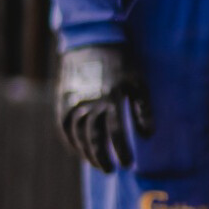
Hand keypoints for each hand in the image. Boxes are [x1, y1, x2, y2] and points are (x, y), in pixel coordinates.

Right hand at [56, 43, 153, 172]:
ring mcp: (73, 100)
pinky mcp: (62, 97)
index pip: (115, 133)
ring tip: (97, 163)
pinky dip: (69, 139)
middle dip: (102, 157)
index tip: (127, 164)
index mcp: (110, 98)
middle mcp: (89, 102)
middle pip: (93, 138)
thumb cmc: (121, 62)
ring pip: (77, 134)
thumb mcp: (138, 83)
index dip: (121, 150)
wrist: (92, 39)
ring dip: (86, 152)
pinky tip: (78, 149)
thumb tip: (146, 136)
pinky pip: (63, 124)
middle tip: (110, 170)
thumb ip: (143, 110)